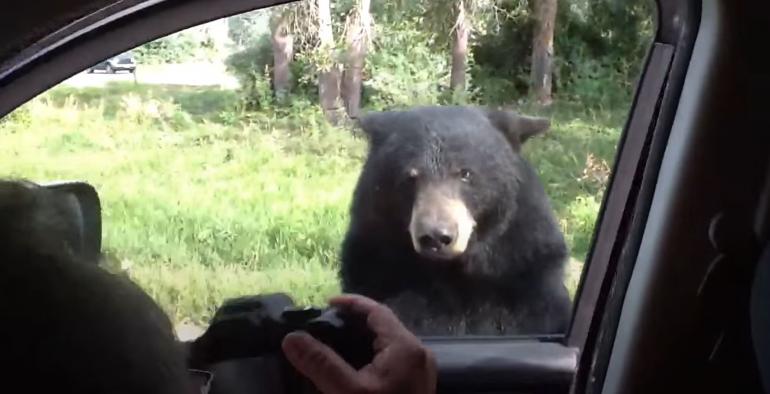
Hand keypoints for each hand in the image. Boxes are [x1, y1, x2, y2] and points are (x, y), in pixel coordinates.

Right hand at [281, 294, 436, 393]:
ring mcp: (419, 373)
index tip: (325, 303)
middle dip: (353, 323)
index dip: (351, 303)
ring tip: (331, 344)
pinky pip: (391, 362)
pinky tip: (350, 369)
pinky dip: (369, 358)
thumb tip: (291, 337)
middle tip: (323, 325)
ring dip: (361, 341)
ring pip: (387, 345)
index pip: (377, 311)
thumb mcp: (346, 393)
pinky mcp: (414, 388)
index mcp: (406, 347)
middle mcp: (418, 354)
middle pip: (383, 326)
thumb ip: (320, 363)